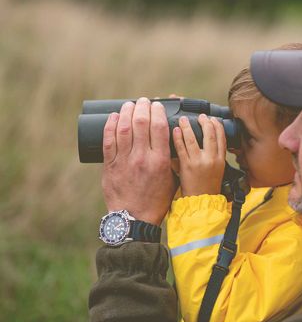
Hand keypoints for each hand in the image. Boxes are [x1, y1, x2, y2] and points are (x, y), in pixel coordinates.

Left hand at [101, 98, 175, 224]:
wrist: (134, 219)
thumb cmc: (156, 201)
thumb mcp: (172, 180)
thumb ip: (172, 161)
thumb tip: (171, 142)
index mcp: (159, 161)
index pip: (159, 127)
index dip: (157, 111)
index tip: (157, 105)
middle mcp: (141, 158)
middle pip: (140, 123)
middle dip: (142, 107)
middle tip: (144, 101)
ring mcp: (124, 161)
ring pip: (123, 128)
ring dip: (127, 112)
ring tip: (130, 104)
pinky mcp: (110, 166)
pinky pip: (108, 141)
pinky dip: (111, 126)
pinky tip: (114, 116)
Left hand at [173, 114, 225, 196]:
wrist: (201, 203)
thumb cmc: (207, 189)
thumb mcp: (218, 171)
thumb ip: (214, 157)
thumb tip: (206, 141)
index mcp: (221, 160)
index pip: (221, 137)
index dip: (217, 125)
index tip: (212, 119)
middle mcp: (212, 159)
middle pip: (210, 134)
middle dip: (205, 122)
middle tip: (200, 117)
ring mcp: (199, 162)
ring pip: (194, 138)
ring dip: (188, 126)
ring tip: (183, 120)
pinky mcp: (187, 166)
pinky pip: (181, 148)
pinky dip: (178, 137)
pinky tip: (175, 130)